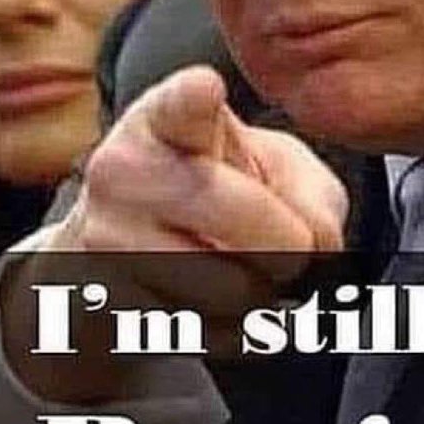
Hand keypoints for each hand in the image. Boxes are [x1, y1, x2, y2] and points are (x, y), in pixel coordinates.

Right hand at [2, 65, 347, 399]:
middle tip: (287, 245)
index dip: (195, 97)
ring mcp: (106, 238)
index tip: (206, 87)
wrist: (120, 251)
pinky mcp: (105, 304)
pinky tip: (210, 302)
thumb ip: (311, 194)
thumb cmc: (215, 189)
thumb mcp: (274, 167)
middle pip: (241, 217)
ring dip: (262, 296)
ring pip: (232, 289)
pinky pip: (208, 335)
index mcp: (168, 116)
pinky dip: (233, 331)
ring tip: (241, 269)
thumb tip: (318, 247)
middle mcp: (124, 169)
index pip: (180, 103)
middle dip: (288, 245)